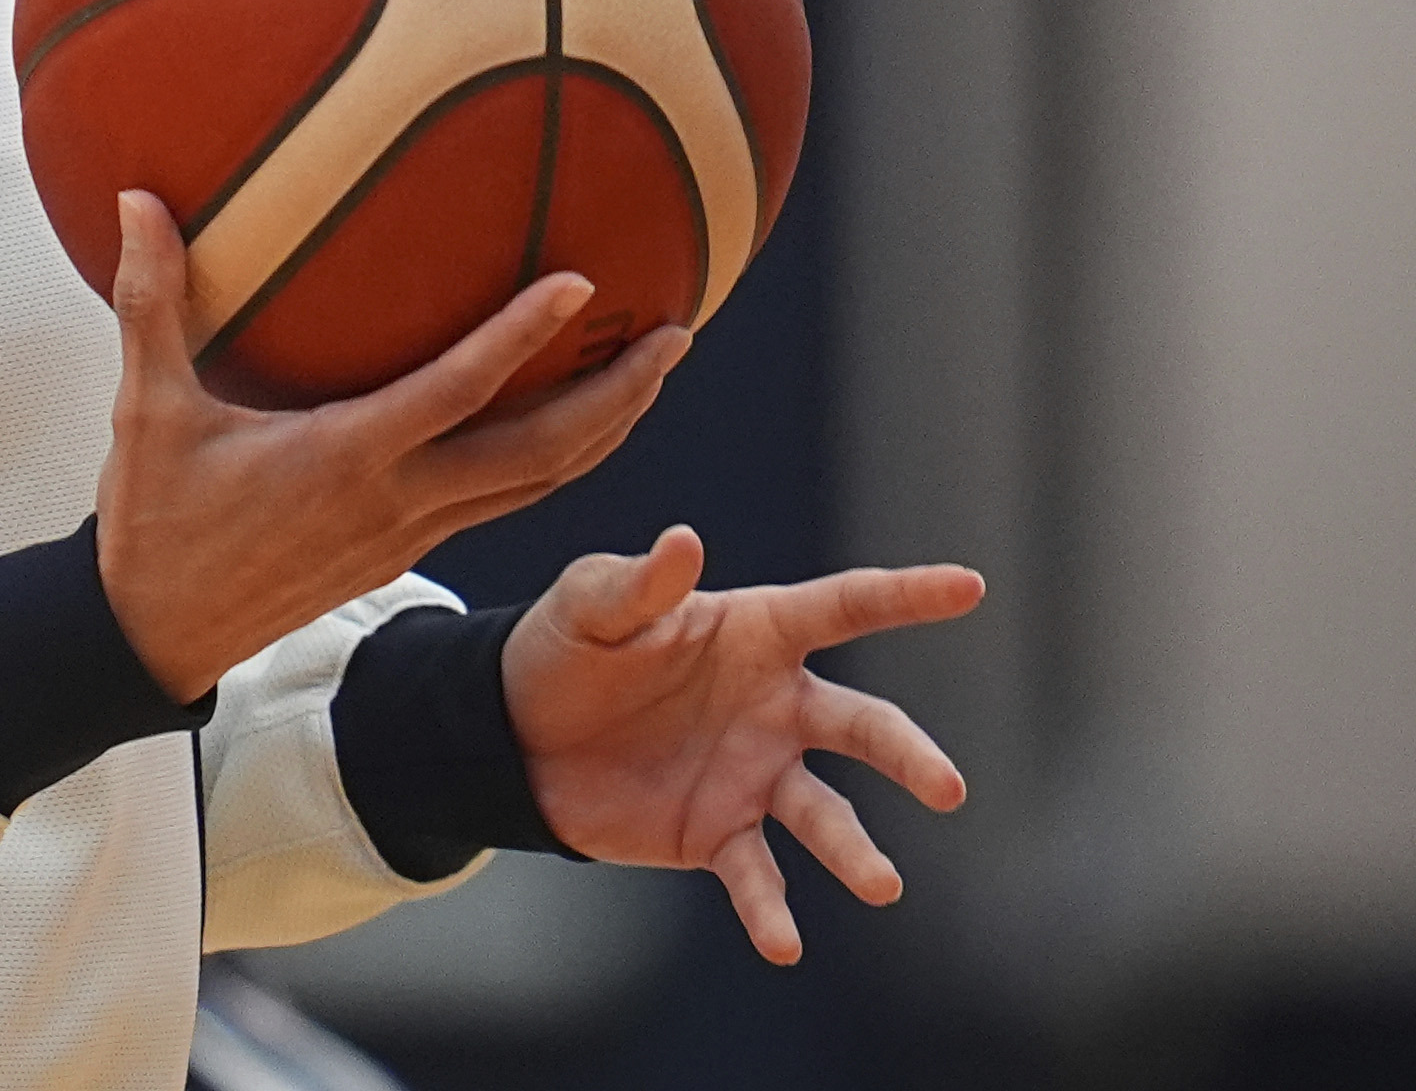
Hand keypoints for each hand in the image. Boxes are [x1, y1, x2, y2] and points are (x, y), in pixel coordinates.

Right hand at [95, 190, 684, 701]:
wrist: (157, 632)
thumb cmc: (153, 517)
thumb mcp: (145, 408)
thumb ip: (149, 300)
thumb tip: (134, 199)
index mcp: (344, 458)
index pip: (456, 392)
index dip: (521, 338)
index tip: (581, 285)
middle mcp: (395, 501)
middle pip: (540, 455)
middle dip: (617, 398)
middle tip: (674, 336)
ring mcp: (408, 534)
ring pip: (538, 486)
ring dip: (605, 433)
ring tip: (653, 372)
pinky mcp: (403, 551)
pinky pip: (504, 501)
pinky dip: (555, 462)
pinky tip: (571, 425)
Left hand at [505, 526, 984, 963]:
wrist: (517, 736)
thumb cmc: (565, 650)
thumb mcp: (590, 606)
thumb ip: (639, 585)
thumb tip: (684, 542)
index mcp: (756, 635)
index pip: (843, 607)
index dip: (905, 594)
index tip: (970, 586)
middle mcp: (776, 707)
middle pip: (862, 726)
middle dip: (906, 756)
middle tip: (947, 788)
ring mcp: (756, 775)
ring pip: (825, 816)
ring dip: (854, 851)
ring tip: (882, 884)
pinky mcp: (719, 834)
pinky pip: (757, 876)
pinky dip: (771, 911)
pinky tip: (783, 945)